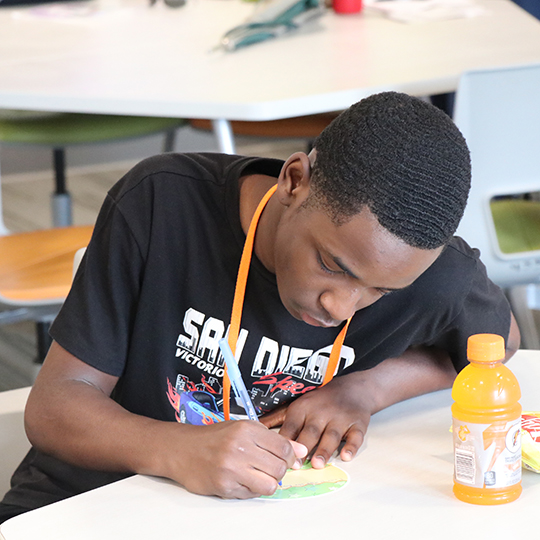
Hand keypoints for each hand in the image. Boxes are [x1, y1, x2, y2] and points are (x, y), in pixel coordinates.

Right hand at [163, 420, 306, 498]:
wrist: (182, 449)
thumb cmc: (215, 437)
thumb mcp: (244, 429)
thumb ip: (273, 440)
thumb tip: (301, 451)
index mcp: (247, 430)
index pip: (283, 446)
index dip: (290, 455)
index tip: (288, 459)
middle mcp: (239, 447)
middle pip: (279, 467)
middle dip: (279, 470)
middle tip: (268, 467)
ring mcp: (231, 468)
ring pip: (270, 485)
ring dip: (267, 483)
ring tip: (257, 475)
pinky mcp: (224, 486)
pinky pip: (251, 494)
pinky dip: (250, 490)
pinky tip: (240, 480)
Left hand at [260, 372, 372, 468]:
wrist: (351, 389)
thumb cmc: (318, 401)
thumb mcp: (296, 405)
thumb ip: (276, 418)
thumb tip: (252, 427)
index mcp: (303, 408)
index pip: (292, 425)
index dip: (286, 441)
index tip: (279, 456)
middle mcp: (321, 413)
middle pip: (311, 431)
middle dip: (304, 447)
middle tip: (297, 464)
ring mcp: (340, 418)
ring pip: (332, 435)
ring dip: (324, 449)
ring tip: (318, 463)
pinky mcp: (357, 424)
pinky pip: (355, 436)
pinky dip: (351, 446)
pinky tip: (346, 455)